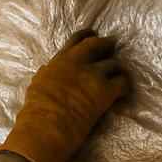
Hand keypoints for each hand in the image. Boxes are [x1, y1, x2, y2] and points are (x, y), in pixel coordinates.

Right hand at [0, 30, 128, 161]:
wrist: (46, 126)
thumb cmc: (36, 110)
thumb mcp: (37, 83)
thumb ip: (48, 73)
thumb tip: (48, 70)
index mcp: (60, 60)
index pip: (77, 39)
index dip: (88, 35)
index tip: (94, 35)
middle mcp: (78, 62)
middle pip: (98, 45)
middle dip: (107, 45)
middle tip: (112, 47)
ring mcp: (93, 75)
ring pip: (114, 63)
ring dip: (117, 70)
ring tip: (120, 75)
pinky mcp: (105, 91)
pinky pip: (123, 83)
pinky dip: (125, 86)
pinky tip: (123, 92)